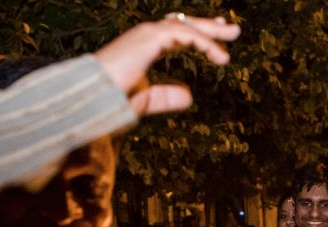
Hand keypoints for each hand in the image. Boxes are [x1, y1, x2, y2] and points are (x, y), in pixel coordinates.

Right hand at [94, 16, 240, 116]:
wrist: (93, 96)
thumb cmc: (112, 99)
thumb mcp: (147, 100)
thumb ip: (166, 97)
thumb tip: (190, 97)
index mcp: (144, 46)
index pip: (175, 34)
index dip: (197, 34)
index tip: (216, 39)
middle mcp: (146, 35)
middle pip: (184, 25)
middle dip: (209, 26)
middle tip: (232, 30)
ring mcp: (147, 33)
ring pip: (186, 26)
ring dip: (211, 31)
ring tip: (233, 37)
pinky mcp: (151, 37)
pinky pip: (185, 35)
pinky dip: (204, 43)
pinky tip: (220, 56)